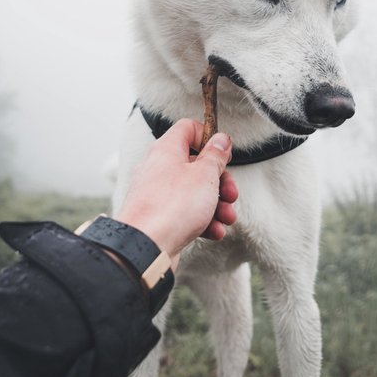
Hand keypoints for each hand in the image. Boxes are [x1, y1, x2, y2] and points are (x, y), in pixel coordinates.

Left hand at [115, 119, 237, 270]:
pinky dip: (202, 221)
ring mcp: (157, 194)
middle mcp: (159, 168)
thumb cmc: (172, 207)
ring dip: (216, 204)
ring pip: (194, 192)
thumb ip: (215, 156)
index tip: (223, 154)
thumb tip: (221, 139)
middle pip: (196, 164)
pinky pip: (185, 213)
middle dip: (220, 181)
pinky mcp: (159, 217)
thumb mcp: (205, 175)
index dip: (209, 137)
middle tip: (231, 194)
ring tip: (227, 218)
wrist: (145, 248)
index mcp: (167, 149)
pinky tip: (214, 231)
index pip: (188, 128)